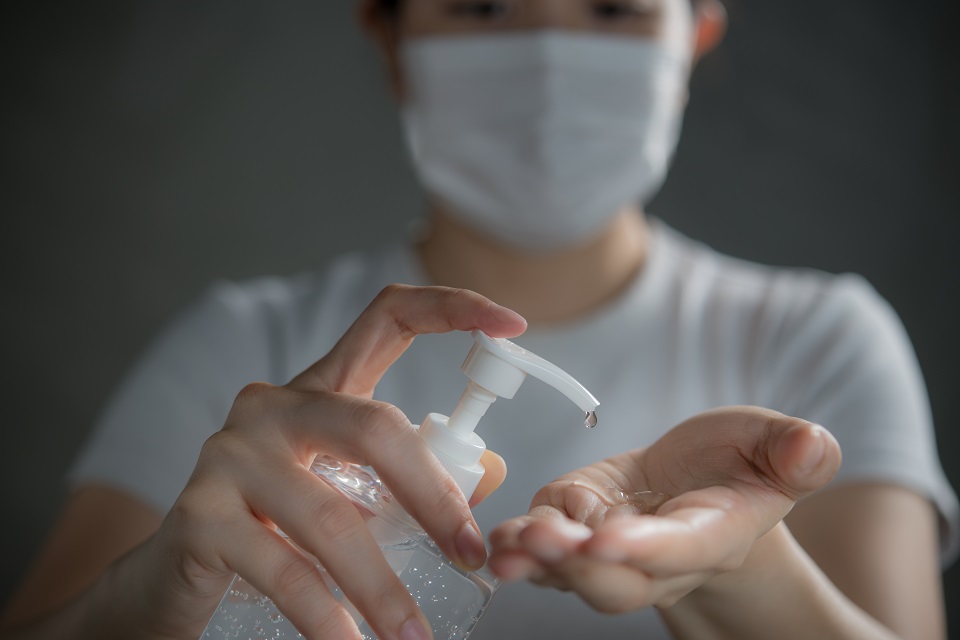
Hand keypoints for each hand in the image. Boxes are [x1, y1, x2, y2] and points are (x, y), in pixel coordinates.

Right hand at [127, 285, 524, 639]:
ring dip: (383, 587)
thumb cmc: (275, 527)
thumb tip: (488, 481)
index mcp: (319, 390)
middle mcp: (273, 406)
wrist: (172, 573)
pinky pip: (285, 570)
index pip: (388, 318)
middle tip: (470, 556)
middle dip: (434, 497)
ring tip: (415, 637)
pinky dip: (327, 617)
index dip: (451, 308)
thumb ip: (408, 480)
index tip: (511, 324)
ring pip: (332, 517)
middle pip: (374, 426)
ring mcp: (230, 454)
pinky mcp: (200, 514)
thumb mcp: (346, 491)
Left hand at [487, 406, 840, 612]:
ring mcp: (608, 549)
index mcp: (711, 536)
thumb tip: (812, 444)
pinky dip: (516, 544)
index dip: (647, 550)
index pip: (679, 551)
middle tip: (544, 541)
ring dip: (537, 560)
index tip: (611, 538)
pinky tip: (496, 536)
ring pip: (571, 572)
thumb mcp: (772, 445)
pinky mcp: (573, 527)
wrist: (698, 481)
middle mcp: (656, 559)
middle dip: (578, 566)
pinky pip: (542, 549)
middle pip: (616, 581)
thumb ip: (794, 452)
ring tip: (508, 544)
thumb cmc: (738, 463)